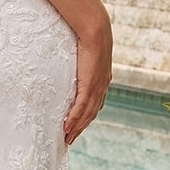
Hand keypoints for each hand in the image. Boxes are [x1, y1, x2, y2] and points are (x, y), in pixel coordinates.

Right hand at [64, 17, 111, 146]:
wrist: (96, 30)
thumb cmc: (89, 36)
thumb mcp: (87, 51)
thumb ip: (82, 59)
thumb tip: (73, 56)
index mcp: (102, 80)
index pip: (95, 104)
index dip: (86, 117)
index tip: (78, 127)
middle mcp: (102, 87)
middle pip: (91, 114)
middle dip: (80, 128)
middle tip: (70, 140)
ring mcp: (96, 87)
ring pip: (86, 114)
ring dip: (76, 128)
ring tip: (67, 138)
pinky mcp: (89, 85)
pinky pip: (80, 107)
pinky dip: (74, 119)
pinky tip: (67, 128)